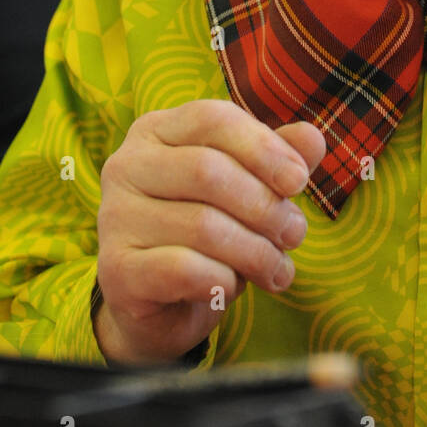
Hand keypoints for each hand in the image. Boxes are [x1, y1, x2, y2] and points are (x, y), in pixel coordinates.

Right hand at [95, 100, 325, 364]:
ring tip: (278, 270)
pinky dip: (223, 279)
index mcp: (157, 130)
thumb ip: (280, 160)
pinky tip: (233, 286)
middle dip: (266, 206)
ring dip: (255, 251)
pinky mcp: (115, 269)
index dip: (264, 147)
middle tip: (296, 234)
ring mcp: (114, 217)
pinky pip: (183, 269)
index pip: (213, 118)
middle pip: (208, 171)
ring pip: (202, 225)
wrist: (163, 308)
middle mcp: (126, 165)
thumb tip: (313, 138)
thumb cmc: (211, 236)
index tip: (299, 182)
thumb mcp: (251, 191)